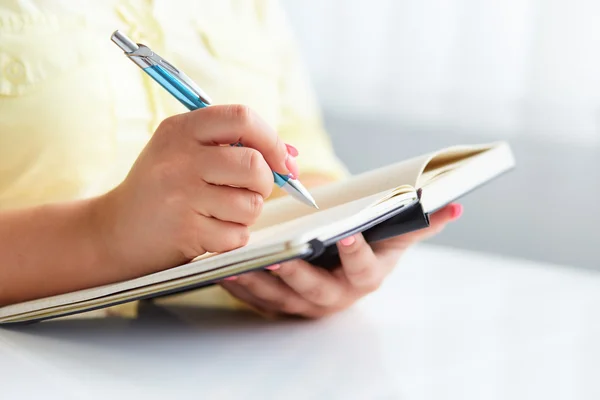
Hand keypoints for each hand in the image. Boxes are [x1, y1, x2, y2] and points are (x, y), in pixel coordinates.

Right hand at [96, 105, 295, 278]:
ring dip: (246, 213)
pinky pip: (238, 234)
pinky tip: (208, 230)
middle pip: (253, 164)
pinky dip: (232, 236)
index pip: (242, 118)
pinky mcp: (186, 231)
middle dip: (265, 182)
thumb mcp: (184, 152)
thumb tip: (290, 156)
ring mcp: (181, 196)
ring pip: (250, 204)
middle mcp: (179, 158)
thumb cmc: (161, 188)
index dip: (271, 139)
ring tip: (220, 212)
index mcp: (181, 129)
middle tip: (252, 189)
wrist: (114, 231)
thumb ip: (233, 146)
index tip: (281, 160)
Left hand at [219, 203, 462, 317]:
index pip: (364, 270)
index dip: (357, 255)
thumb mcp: (393, 234)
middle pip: (317, 290)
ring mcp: (306, 303)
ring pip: (281, 296)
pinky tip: (224, 268)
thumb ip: (419, 221)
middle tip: (282, 254)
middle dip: (299, 273)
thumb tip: (456, 205)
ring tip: (241, 261)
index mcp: (366, 276)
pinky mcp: (280, 303)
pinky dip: (241, 285)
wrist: (343, 265)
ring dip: (260, 280)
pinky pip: (258, 299)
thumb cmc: (367, 245)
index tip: (346, 235)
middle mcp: (336, 295)